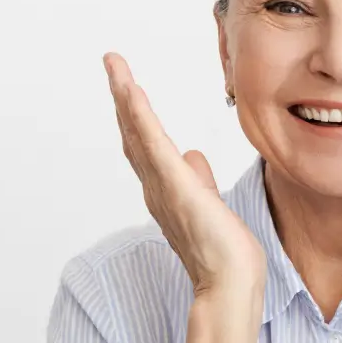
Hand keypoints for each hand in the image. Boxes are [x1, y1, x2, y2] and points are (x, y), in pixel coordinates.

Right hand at [103, 52, 265, 295]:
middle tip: (111, 63)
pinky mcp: (174, 184)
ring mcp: (162, 185)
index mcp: (165, 189)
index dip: (133, 114)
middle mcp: (155, 186)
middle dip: (121, 96)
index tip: (126, 85)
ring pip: (137, 132)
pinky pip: (152, 143)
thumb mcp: (208, 202)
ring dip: (125, 95)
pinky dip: (139, 115)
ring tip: (114, 65)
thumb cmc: (223, 250)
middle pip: (132, 133)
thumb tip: (194, 156)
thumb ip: (198, 180)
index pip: (145, 143)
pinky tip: (131, 90)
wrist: (230, 279)